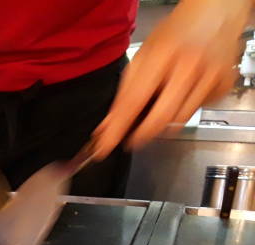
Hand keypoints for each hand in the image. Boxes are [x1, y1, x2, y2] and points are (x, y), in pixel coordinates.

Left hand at [92, 0, 249, 158]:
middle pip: (160, 118)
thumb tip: (108, 124)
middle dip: (142, 135)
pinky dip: (184, 110)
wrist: (216, 15)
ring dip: (163, 123)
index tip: (105, 147)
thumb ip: (125, 91)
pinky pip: (195, 112)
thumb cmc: (176, 33)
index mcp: (163, 56)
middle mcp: (189, 67)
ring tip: (160, 105)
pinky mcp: (222, 86)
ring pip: (178, 120)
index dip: (117, 129)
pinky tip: (184, 93)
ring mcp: (209, 77)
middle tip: (132, 140)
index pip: (134, 102)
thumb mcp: (143, 55)